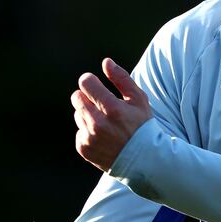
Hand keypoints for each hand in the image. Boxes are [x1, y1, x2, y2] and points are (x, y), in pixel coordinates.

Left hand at [72, 57, 152, 171]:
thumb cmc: (142, 126)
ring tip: (106, 124)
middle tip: (101, 105)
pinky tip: (103, 137)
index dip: (90, 81)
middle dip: (87, 97)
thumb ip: (121, 78)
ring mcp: (89, 138)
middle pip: (76, 97)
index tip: (95, 85)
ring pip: (78, 114)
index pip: (86, 83)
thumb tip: (106, 62)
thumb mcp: (138, 99)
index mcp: (112, 109)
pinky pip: (79, 131)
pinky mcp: (84, 148)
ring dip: (88, 115)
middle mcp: (98, 124)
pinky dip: (88, 132)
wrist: (143, 159)